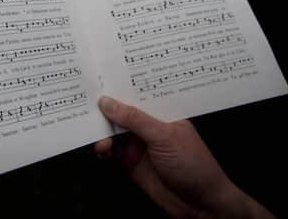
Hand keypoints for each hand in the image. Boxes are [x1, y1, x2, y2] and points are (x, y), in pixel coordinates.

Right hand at [95, 96, 273, 218]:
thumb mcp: (164, 136)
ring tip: (100, 139)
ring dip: (102, 133)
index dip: (119, 88)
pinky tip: (102, 150)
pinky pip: (110, 151)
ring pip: (112, 131)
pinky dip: (103, 149)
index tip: (99, 81)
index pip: (136, 95)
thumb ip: (134, 119)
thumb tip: (108, 103)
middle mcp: (148, 126)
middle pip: (120, 112)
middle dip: (104, 110)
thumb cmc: (194, 165)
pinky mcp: (130, 161)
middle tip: (88, 107)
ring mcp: (138, 143)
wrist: (199, 204)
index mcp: (161, 112)